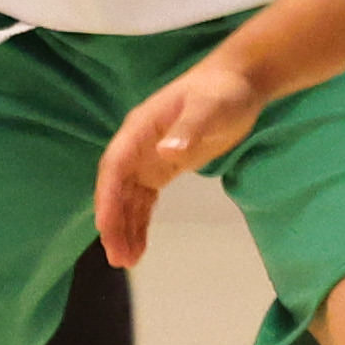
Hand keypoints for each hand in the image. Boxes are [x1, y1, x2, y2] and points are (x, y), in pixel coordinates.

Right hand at [94, 56, 262, 265]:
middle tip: (118, 258)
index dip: (108, 198)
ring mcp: (148, 158)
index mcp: (139, 129)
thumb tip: (166, 152)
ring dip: (125, 228)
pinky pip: (144, 200)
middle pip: (116, 188)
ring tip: (127, 261)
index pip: (115, 167)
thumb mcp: (209, 109)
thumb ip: (188, 130)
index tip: (105, 227)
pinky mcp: (163, 168)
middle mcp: (137, 145)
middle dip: (114, 222)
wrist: (239, 82)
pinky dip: (140, 223)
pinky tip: (140, 246)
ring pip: (128, 198)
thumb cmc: (223, 92)